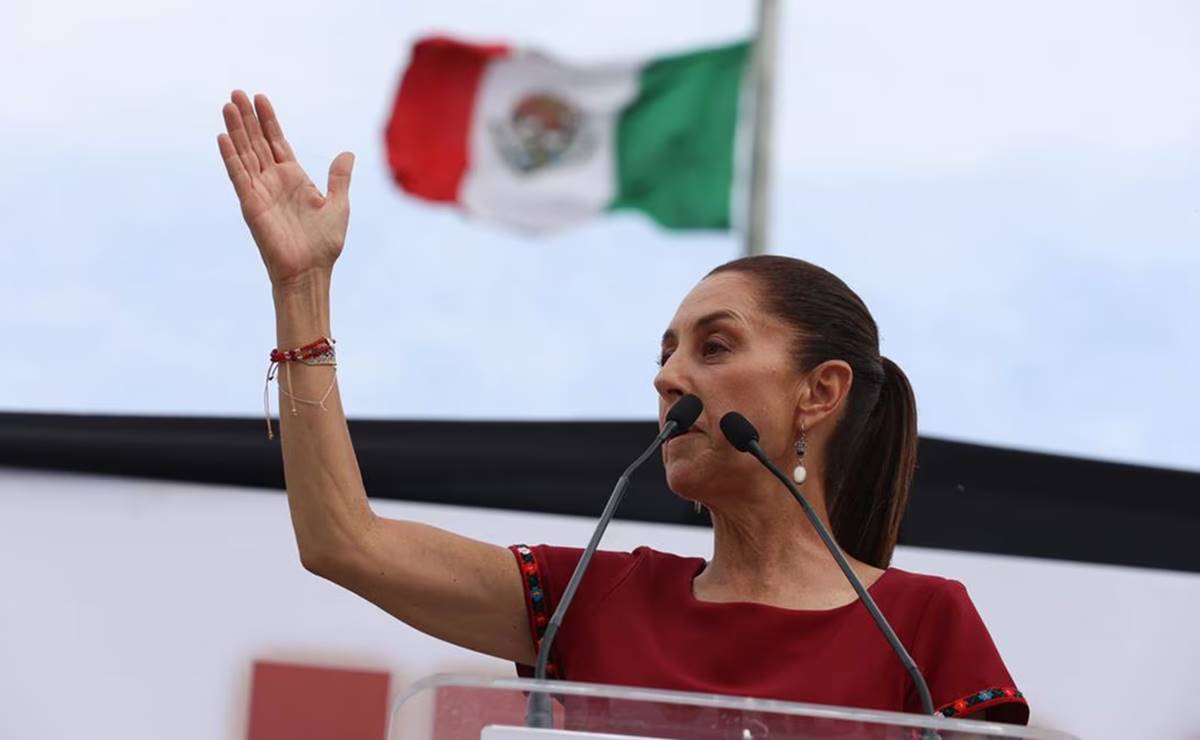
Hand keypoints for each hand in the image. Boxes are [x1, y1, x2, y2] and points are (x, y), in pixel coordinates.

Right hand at [218, 90, 354, 289]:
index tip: (260, 98)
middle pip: (257, 142)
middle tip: (236, 92)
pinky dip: (231, 157)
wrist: (311, 271)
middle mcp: (274, 181)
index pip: (277, 142)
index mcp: (294, 179)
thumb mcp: (338, 205)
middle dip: (247, 118)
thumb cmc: (324, 244)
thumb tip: (347, 153)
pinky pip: (239, 176)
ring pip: (245, 153)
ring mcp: (260, 191)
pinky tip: (223, 137)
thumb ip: (339, 179)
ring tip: (227, 105)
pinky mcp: (251, 205)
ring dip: (236, 130)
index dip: (269, 120)